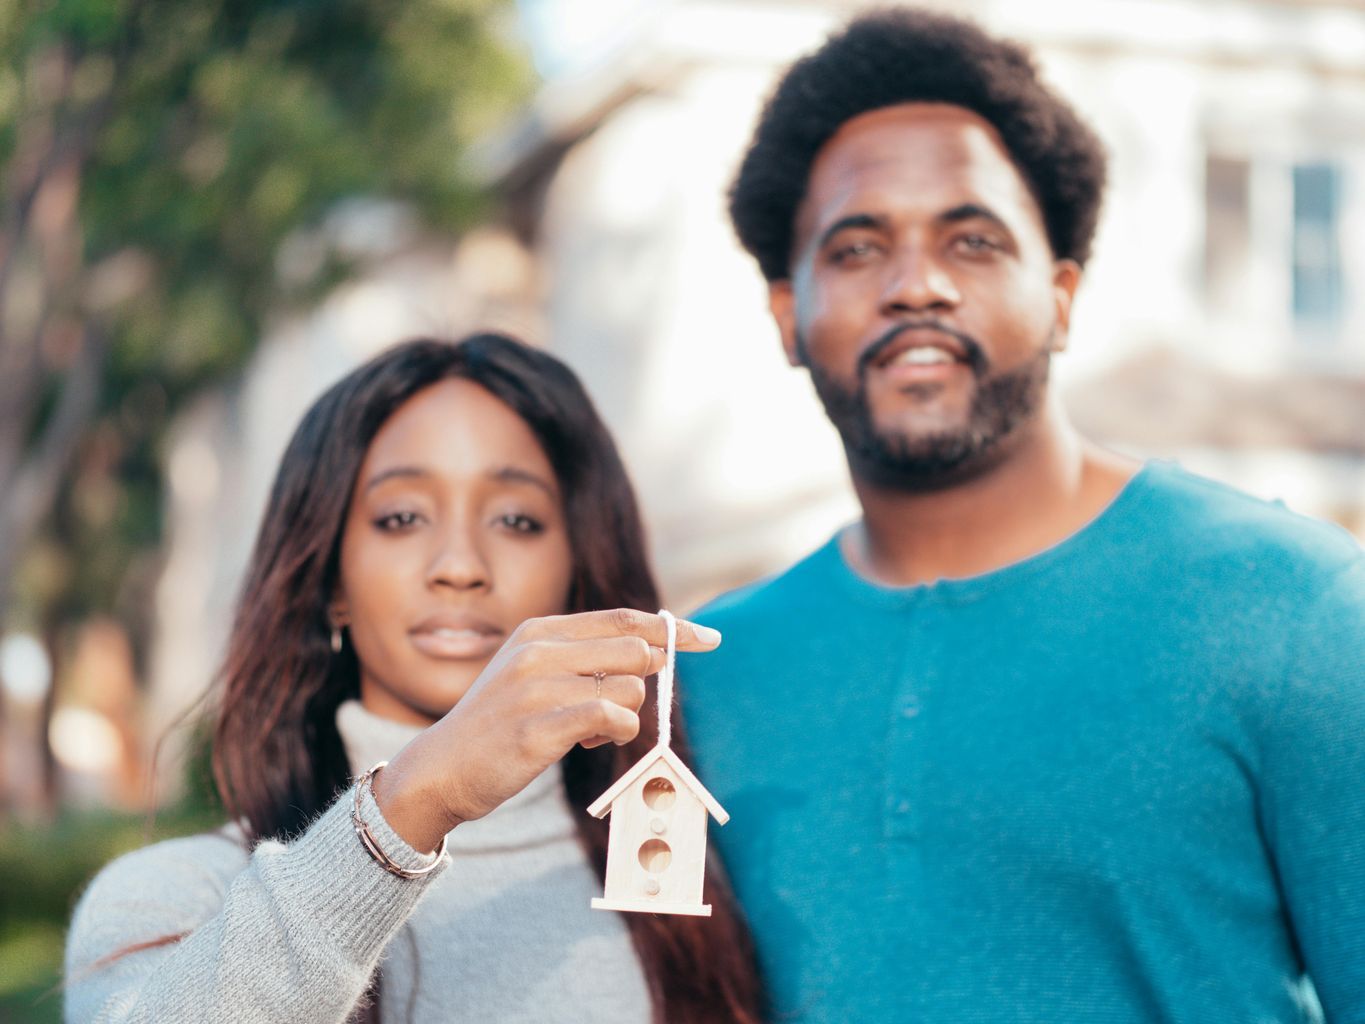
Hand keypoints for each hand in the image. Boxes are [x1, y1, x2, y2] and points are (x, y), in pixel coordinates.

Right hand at [370, 608, 720, 852]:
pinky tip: (589, 742)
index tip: (709, 639)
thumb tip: (653, 653)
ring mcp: (537, 687)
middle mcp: (539, 650)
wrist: (441, 770)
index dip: (673, 629)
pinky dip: (617, 733)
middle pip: (635, 651)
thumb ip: (584, 658)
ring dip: (625, 716)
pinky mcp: (539, 727)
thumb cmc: (498, 726)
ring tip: (589, 731)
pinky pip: (613, 718)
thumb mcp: (533, 674)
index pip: (624, 619)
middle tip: (613, 710)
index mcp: (540, 631)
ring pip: (629, 688)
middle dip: (641, 684)